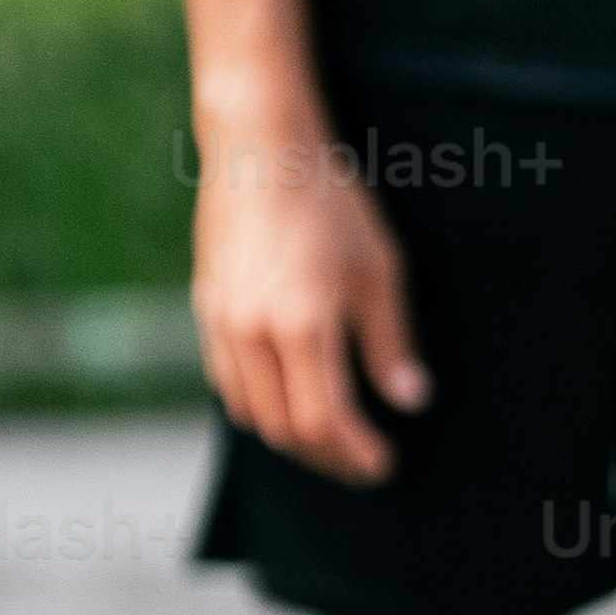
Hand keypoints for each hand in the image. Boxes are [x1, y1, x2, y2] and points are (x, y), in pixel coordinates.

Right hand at [193, 124, 426, 486]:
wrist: (261, 150)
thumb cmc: (331, 202)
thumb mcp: (379, 269)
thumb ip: (390, 341)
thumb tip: (409, 399)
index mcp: (301, 327)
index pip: (324, 420)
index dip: (353, 452)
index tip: (382, 464)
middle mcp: (252, 335)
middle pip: (284, 428)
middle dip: (326, 455)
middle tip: (360, 464)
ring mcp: (221, 324)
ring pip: (250, 411)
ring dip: (291, 437)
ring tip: (329, 441)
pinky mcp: (206, 308)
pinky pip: (227, 381)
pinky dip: (259, 405)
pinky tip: (286, 400)